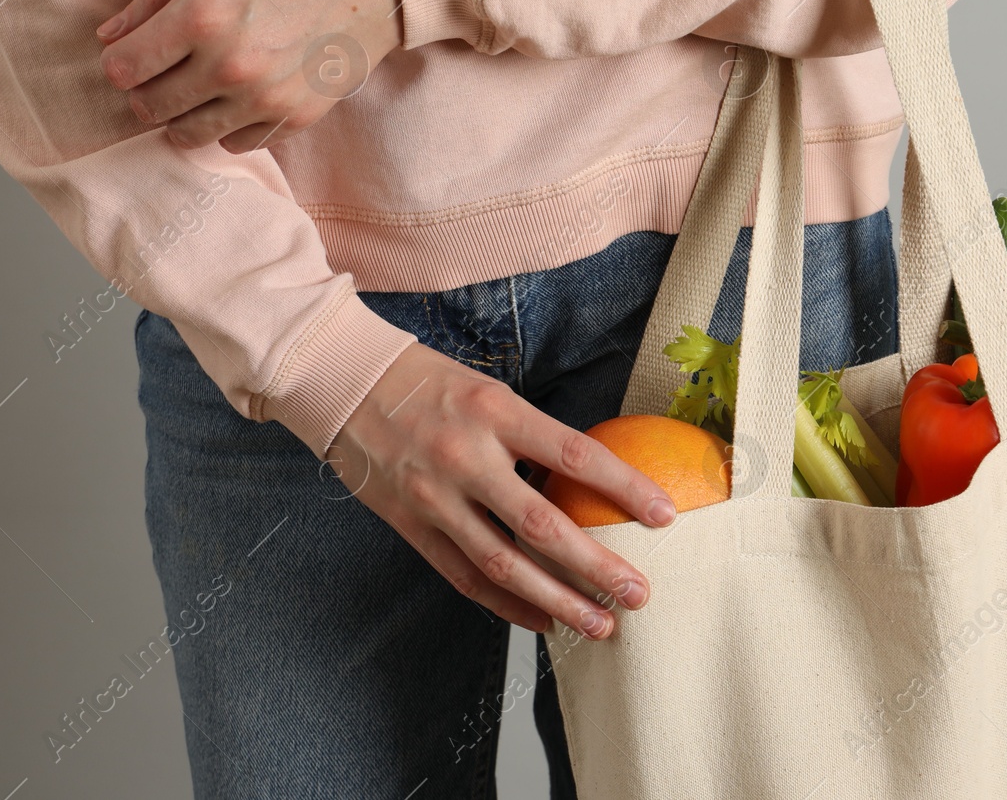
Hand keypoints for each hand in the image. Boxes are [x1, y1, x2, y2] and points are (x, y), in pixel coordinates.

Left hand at [95, 0, 402, 152]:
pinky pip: (234, 143)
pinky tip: (240, 93)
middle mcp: (230, 66)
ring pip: (187, 135)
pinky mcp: (294, 120)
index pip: (123, 68)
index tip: (132, 50)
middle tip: (165, 67)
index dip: (119, 60)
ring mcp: (264, 100)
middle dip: (146, 89)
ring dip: (182, 112)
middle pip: (148, 108)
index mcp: (204, 15)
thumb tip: (110, 35)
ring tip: (200, 82)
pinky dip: (226, 125)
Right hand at [327, 342, 677, 639]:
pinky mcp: (410, 524)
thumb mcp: (488, 391)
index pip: (575, 454)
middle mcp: (466, 456)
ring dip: (558, 600)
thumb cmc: (427, 382)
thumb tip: (594, 475)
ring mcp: (435, 496)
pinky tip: (542, 620)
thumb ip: (532, 433)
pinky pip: (465, 576)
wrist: (342, 382)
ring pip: (505, 563)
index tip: (664, 516)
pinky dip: (507, 605)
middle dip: (599, 566)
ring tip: (600, 623)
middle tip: (639, 593)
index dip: (624, 487)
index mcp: (496, 410)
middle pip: (544, 524)